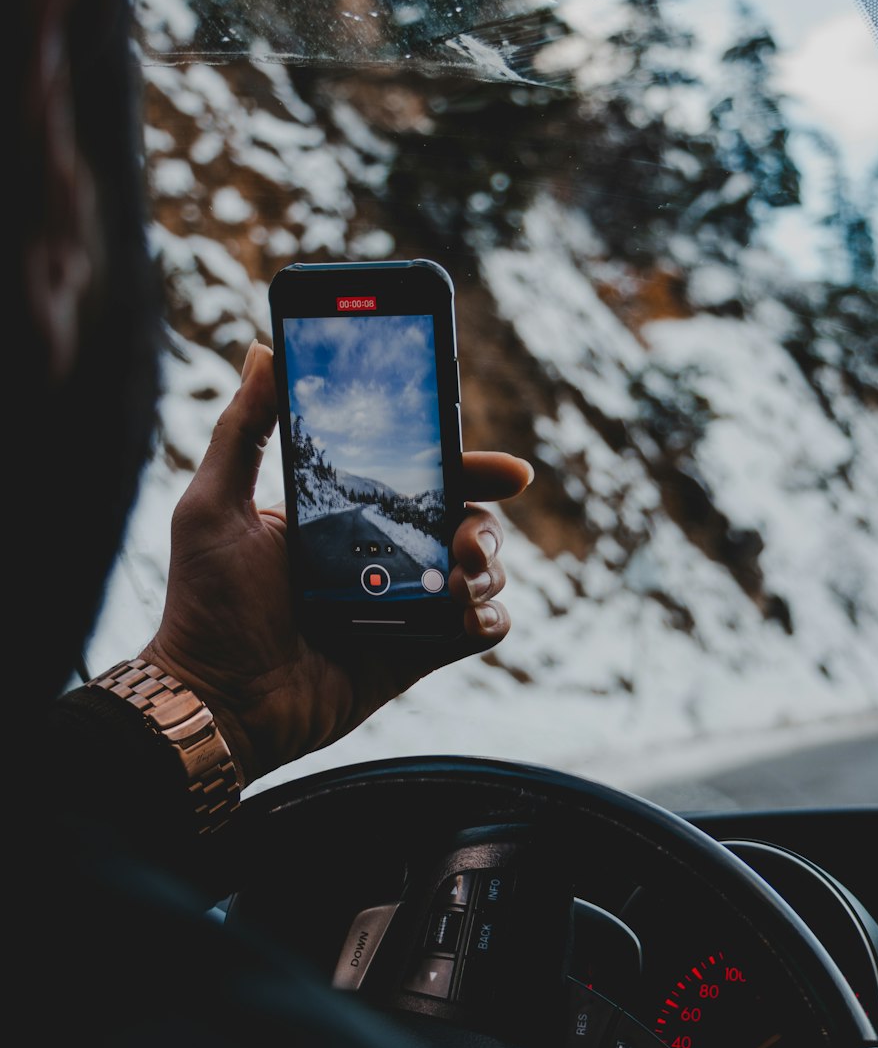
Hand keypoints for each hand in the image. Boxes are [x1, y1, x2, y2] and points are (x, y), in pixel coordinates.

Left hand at [140, 340, 532, 788]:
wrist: (214, 699)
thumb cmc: (204, 604)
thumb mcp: (213, 504)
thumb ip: (243, 428)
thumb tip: (263, 348)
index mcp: (347, 514)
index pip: (421, 476)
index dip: (468, 463)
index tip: (502, 465)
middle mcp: (382, 555)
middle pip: (466, 519)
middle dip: (488, 518)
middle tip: (477, 530)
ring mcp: (402, 604)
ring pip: (483, 572)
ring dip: (490, 568)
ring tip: (460, 579)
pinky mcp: (414, 654)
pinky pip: (479, 632)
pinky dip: (487, 619)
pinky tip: (465, 615)